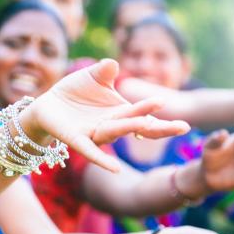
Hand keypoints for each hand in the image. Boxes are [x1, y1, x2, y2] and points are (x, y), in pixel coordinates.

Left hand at [21, 59, 190, 171]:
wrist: (48, 104)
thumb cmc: (75, 91)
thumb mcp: (92, 76)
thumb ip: (104, 71)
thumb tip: (113, 64)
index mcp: (119, 112)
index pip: (145, 117)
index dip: (162, 120)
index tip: (184, 124)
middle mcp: (111, 125)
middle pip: (138, 127)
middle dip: (159, 127)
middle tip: (183, 127)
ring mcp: (94, 134)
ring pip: (116, 132)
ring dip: (131, 128)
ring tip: (148, 124)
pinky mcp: (76, 140)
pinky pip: (91, 152)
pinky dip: (102, 159)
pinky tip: (115, 169)